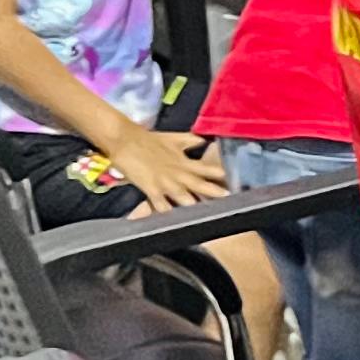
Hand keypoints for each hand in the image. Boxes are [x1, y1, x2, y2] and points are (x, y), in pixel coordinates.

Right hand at [109, 126, 226, 211]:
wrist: (125, 139)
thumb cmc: (149, 139)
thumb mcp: (174, 138)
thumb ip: (190, 141)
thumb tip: (205, 140)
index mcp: (184, 161)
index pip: (207, 169)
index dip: (220, 174)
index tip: (234, 180)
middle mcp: (178, 172)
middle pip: (200, 184)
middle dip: (214, 192)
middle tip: (228, 198)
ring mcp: (165, 182)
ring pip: (184, 197)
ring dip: (194, 205)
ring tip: (207, 214)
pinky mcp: (151, 189)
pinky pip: (161, 204)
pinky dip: (167, 212)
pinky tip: (174, 221)